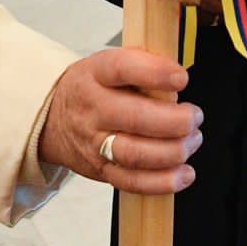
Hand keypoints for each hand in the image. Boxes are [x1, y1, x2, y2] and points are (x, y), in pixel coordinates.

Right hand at [39, 49, 202, 193]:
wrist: (52, 119)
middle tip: (194, 117)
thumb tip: (179, 74)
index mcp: (96, 74)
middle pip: (135, 118)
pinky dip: (163, 182)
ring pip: (136, 154)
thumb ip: (143, 64)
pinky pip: (133, 182)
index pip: (122, 68)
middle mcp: (93, 108)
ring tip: (192, 140)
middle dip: (175, 121)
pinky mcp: (102, 169)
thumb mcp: (108, 63)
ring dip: (174, 151)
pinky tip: (184, 172)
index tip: (181, 78)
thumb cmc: (93, 88)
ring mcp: (96, 142)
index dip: (155, 73)